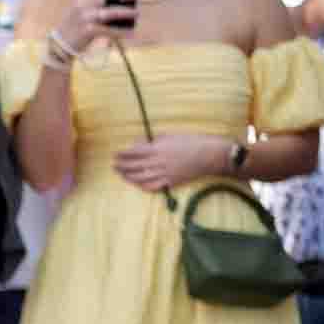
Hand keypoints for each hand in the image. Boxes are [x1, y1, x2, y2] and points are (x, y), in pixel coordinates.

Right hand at [54, 0, 133, 54]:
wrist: (60, 44)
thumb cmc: (74, 26)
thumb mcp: (79, 10)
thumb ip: (94, 3)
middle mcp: (81, 6)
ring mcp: (84, 18)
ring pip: (109, 13)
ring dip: (125, 12)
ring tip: (136, 12)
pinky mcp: (87, 31)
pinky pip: (108, 30)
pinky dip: (120, 32)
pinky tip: (130, 32)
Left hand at [112, 133, 229, 190]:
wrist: (210, 155)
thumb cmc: (192, 142)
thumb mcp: (171, 136)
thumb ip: (153, 140)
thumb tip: (138, 143)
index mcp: (158, 149)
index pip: (134, 152)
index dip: (123, 154)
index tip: (115, 154)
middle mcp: (158, 162)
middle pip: (134, 166)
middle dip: (121, 166)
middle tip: (114, 165)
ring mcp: (164, 174)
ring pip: (140, 178)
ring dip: (128, 176)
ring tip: (121, 174)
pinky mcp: (171, 182)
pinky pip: (152, 187)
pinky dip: (142, 186)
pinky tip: (137, 184)